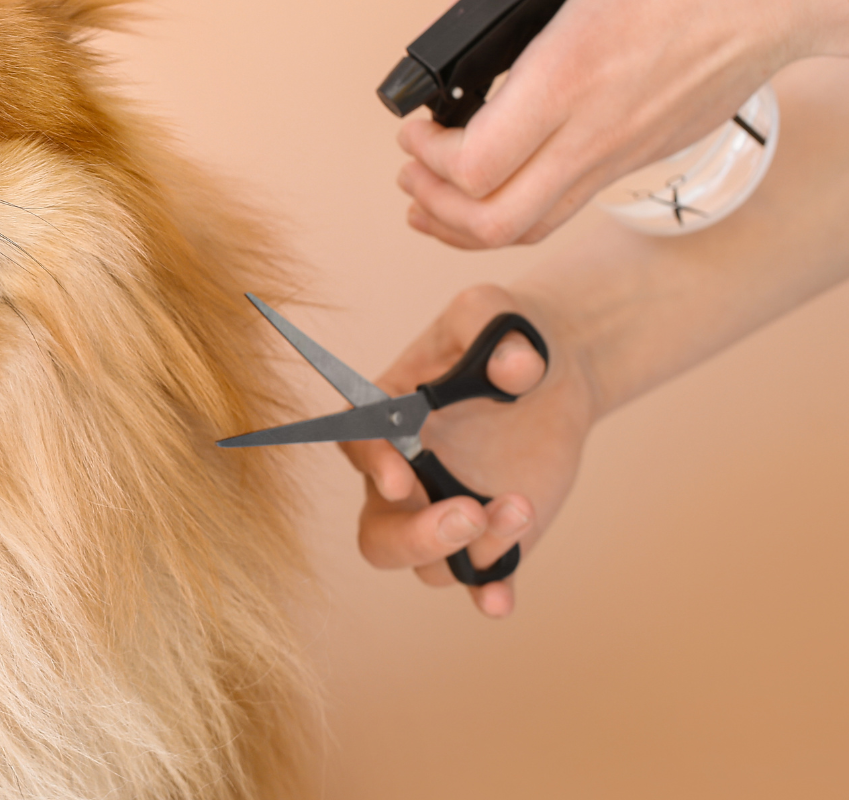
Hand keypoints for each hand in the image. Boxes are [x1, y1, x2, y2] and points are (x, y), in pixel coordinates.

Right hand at [341, 284, 595, 616]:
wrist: (552, 368)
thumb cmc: (503, 333)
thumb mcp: (495, 310)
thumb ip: (495, 328)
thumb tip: (516, 372)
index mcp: (386, 417)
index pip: (358, 446)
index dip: (373, 465)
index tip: (403, 476)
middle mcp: (404, 477)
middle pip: (379, 536)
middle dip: (415, 537)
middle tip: (466, 513)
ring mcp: (444, 513)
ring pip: (433, 563)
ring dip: (474, 548)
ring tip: (522, 505)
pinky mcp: (490, 536)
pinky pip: (479, 579)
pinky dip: (487, 592)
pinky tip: (501, 599)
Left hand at [398, 0, 848, 247]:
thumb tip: (454, 16)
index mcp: (569, 75)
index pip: (476, 164)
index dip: (427, 158)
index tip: (412, 127)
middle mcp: (593, 130)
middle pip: (494, 220)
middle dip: (433, 204)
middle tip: (411, 170)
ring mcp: (619, 153)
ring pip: (528, 229)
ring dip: (464, 224)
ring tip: (432, 196)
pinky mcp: (637, 159)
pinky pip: (562, 210)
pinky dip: (512, 214)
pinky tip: (491, 191)